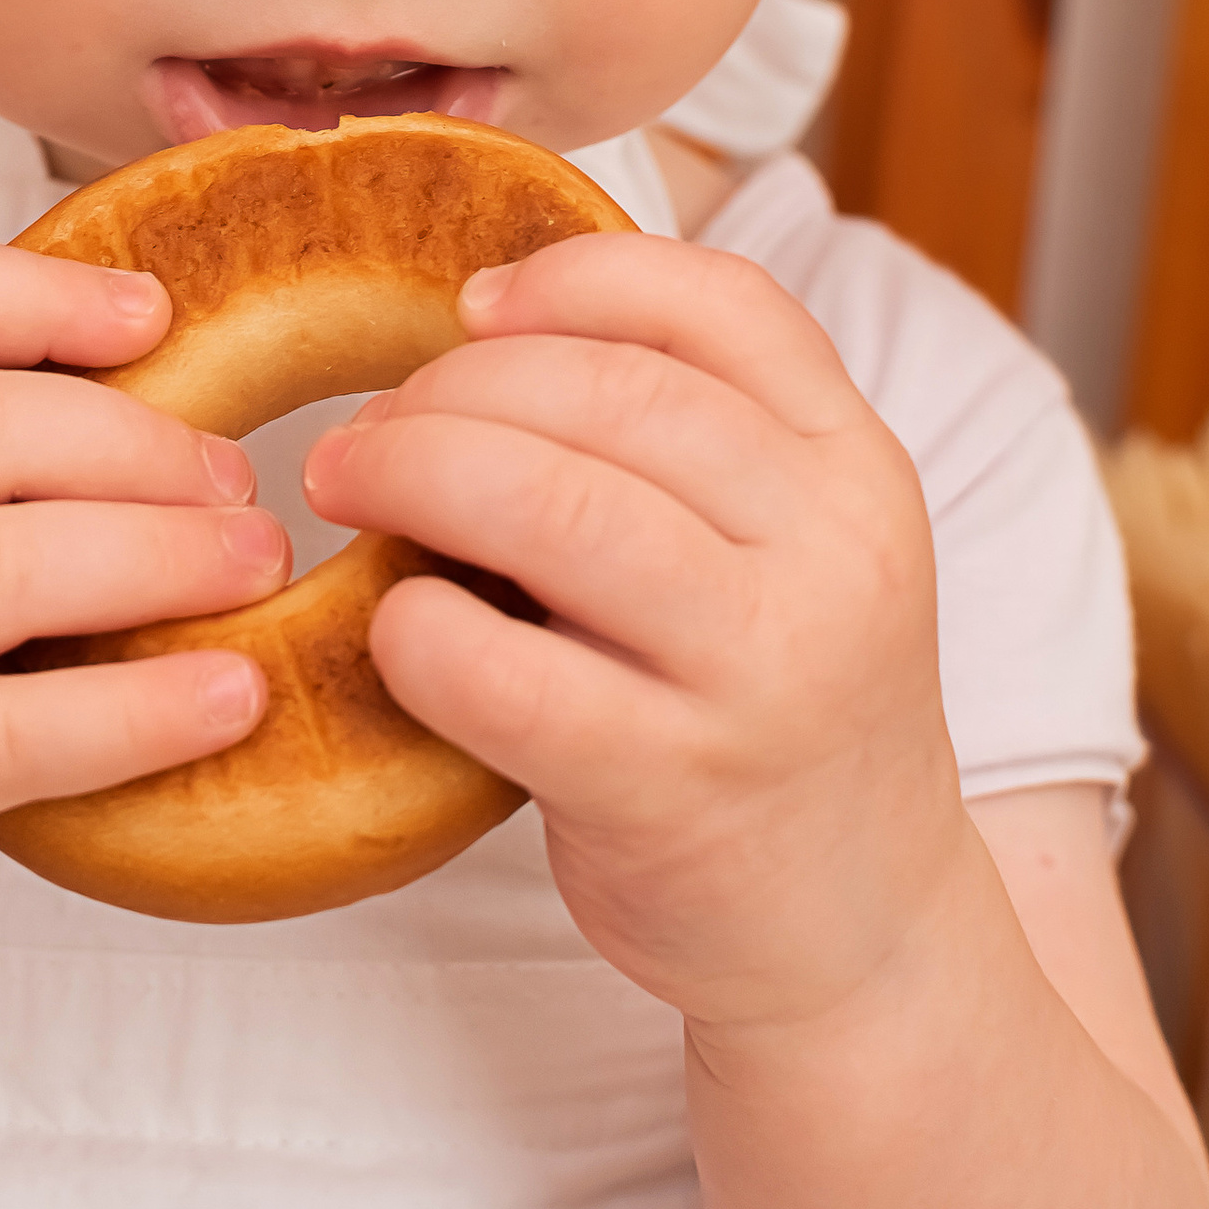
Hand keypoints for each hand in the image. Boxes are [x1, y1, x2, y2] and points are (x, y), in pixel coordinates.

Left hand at [302, 235, 966, 1042]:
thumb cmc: (773, 709)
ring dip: (416, 473)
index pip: (722, 305)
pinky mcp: (673, 790)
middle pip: (612, 395)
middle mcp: (833, 558)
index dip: (574, 280)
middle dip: (456, 387)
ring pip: (553, 507)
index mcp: (858, 470)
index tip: (469, 308)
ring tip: (348, 486)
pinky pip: (506, 675)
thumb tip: (483, 320)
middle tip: (368, 430)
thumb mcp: (790, 550)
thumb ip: (692, 438)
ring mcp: (761, 676)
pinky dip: (418, 631)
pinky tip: (394, 629)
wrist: (860, 928)